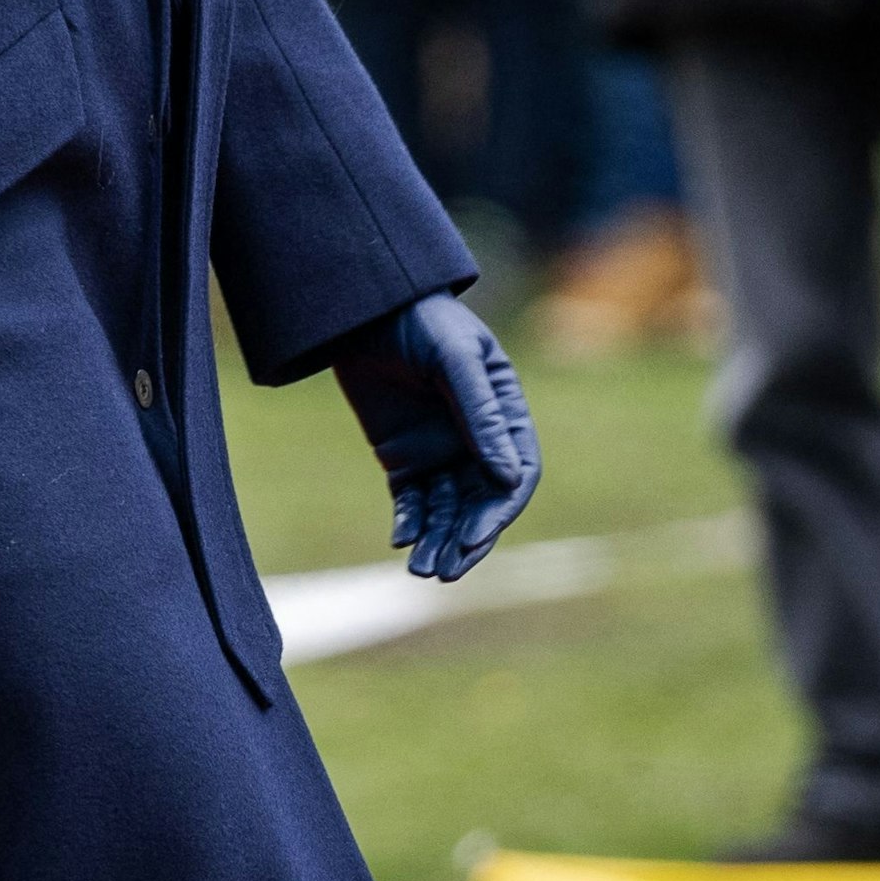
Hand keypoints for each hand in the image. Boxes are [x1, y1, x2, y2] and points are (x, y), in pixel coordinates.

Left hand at [331, 291, 539, 581]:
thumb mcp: (454, 359)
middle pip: (481, 503)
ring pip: (446, 511)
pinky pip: (412, 502)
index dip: (498, 509)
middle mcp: (477, 441)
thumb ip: (479, 412)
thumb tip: (508, 478)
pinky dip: (409, 524)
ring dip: (438, 541)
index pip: (515, 474)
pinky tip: (401, 541)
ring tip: (422, 572)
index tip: (474, 536)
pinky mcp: (403, 459)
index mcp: (504, 415)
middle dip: (467, 539)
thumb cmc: (422, 320)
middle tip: (448, 571)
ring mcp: (440, 451)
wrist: (364, 308)